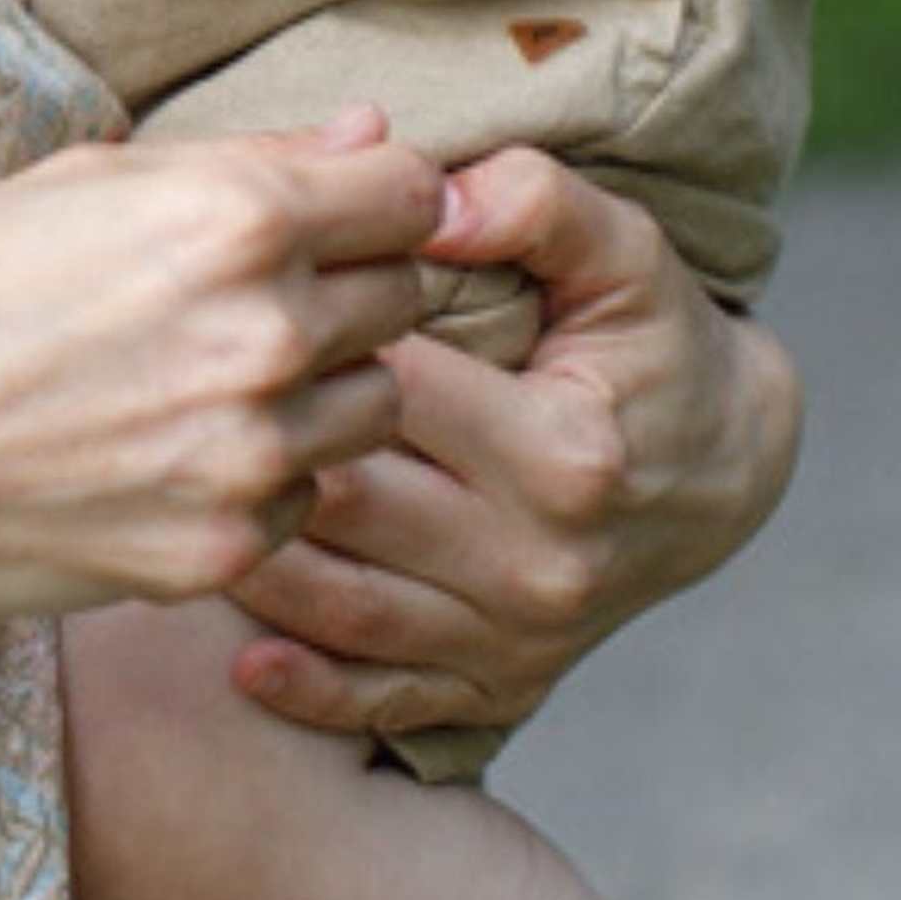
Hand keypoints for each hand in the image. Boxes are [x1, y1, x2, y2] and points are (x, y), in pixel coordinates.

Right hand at [0, 114, 447, 627]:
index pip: (412, 194)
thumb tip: (376, 137)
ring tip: (206, 375)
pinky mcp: (225, 547)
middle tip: (241, 295)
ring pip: (376, 406)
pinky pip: (307, 497)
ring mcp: (250, 453)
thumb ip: (257, 159)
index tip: (335, 214)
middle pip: (403, 297)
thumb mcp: (88, 181)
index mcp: (234, 218)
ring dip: (321, 385)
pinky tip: (171, 447)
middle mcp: (266, 335)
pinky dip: (264, 472)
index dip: (376, 198)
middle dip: (345, 285)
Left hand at [221, 149, 802, 744]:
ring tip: (183, 493)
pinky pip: (385, 700)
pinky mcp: (501, 687)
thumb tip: (431, 198)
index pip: (392, 390)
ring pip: (344, 606)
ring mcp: (517, 638)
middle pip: (349, 504)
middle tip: (177, 399)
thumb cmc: (654, 341)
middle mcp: (538, 562)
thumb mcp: (626, 251)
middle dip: (256, 449)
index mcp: (563, 452)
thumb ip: (535, 202)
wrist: (723, 468)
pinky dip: (307, 687)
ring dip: (251, 557)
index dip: (310, 343)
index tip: (249, 305)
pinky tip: (240, 658)